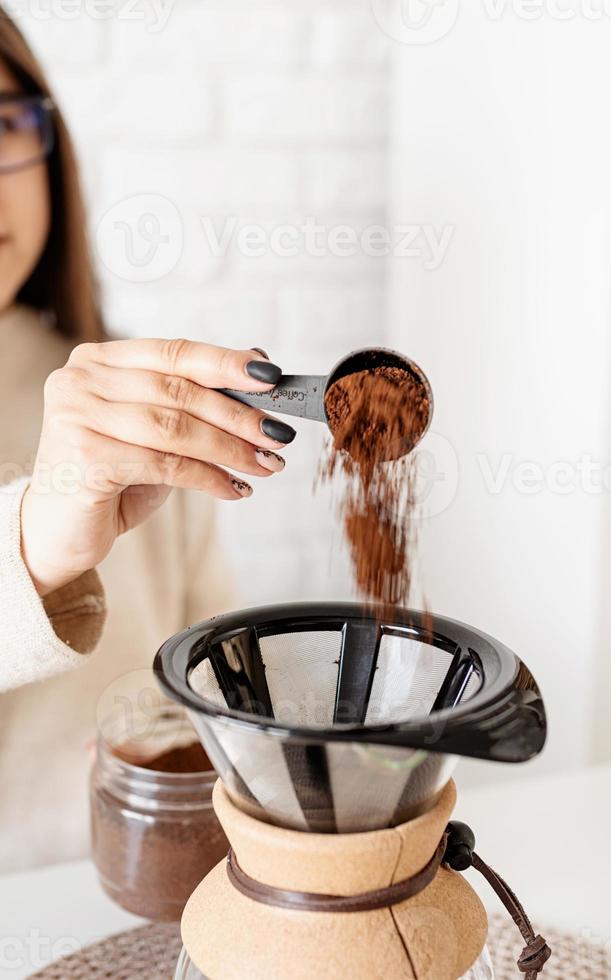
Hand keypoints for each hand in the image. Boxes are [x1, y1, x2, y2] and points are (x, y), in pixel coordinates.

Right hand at [21, 339, 293, 596]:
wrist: (55, 532)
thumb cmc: (106, 479)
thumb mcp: (152, 433)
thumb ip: (190, 403)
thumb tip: (255, 373)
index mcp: (97, 361)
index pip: (173, 352)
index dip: (225, 362)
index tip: (270, 375)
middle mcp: (81, 381)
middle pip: (179, 390)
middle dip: (239, 414)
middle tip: (278, 433)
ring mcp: (78, 417)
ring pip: (177, 428)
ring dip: (231, 449)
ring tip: (265, 463)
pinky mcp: (86, 458)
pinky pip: (166, 465)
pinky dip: (209, 477)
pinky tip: (234, 487)